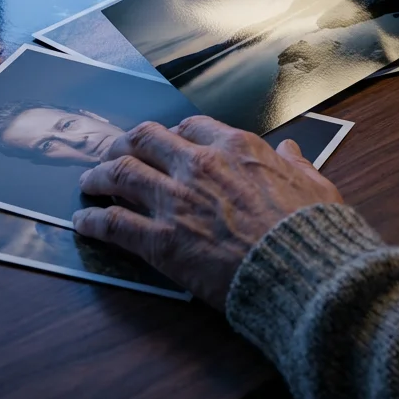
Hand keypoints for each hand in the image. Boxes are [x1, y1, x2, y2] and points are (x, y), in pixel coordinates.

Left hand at [73, 116, 342, 308]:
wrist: (302, 271)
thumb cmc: (312, 231)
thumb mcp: (316, 185)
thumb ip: (298, 163)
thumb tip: (290, 150)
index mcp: (237, 148)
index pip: (191, 127)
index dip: (172, 133)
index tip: (165, 142)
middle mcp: (199, 165)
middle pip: (145, 139)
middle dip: (124, 144)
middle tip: (114, 153)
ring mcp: (176, 201)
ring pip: (120, 173)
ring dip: (99, 175)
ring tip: (89, 182)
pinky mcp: (161, 241)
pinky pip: (114, 224)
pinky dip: (92, 221)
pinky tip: (82, 223)